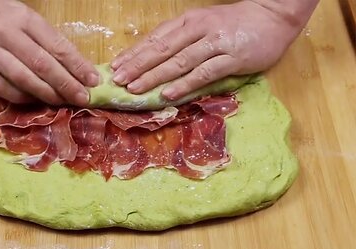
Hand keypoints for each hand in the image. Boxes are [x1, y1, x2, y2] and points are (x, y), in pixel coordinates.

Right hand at [0, 0, 98, 104]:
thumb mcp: (24, 16)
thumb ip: (45, 38)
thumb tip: (73, 67)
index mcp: (25, 18)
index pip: (58, 45)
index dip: (78, 65)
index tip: (94, 80)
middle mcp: (7, 34)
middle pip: (43, 64)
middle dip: (67, 84)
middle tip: (83, 98)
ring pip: (23, 78)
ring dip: (47, 94)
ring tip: (64, 102)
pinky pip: (1, 87)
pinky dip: (21, 97)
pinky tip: (35, 101)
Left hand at [110, 0, 306, 100]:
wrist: (273, 17)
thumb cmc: (233, 24)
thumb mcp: (202, 24)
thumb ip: (180, 39)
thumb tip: (152, 59)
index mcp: (188, 21)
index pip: (155, 38)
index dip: (133, 53)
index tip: (114, 67)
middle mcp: (198, 29)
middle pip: (161, 49)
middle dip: (137, 66)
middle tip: (117, 80)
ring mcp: (215, 43)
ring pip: (179, 61)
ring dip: (154, 76)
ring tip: (135, 89)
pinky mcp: (232, 58)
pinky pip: (204, 73)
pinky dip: (184, 84)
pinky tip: (167, 93)